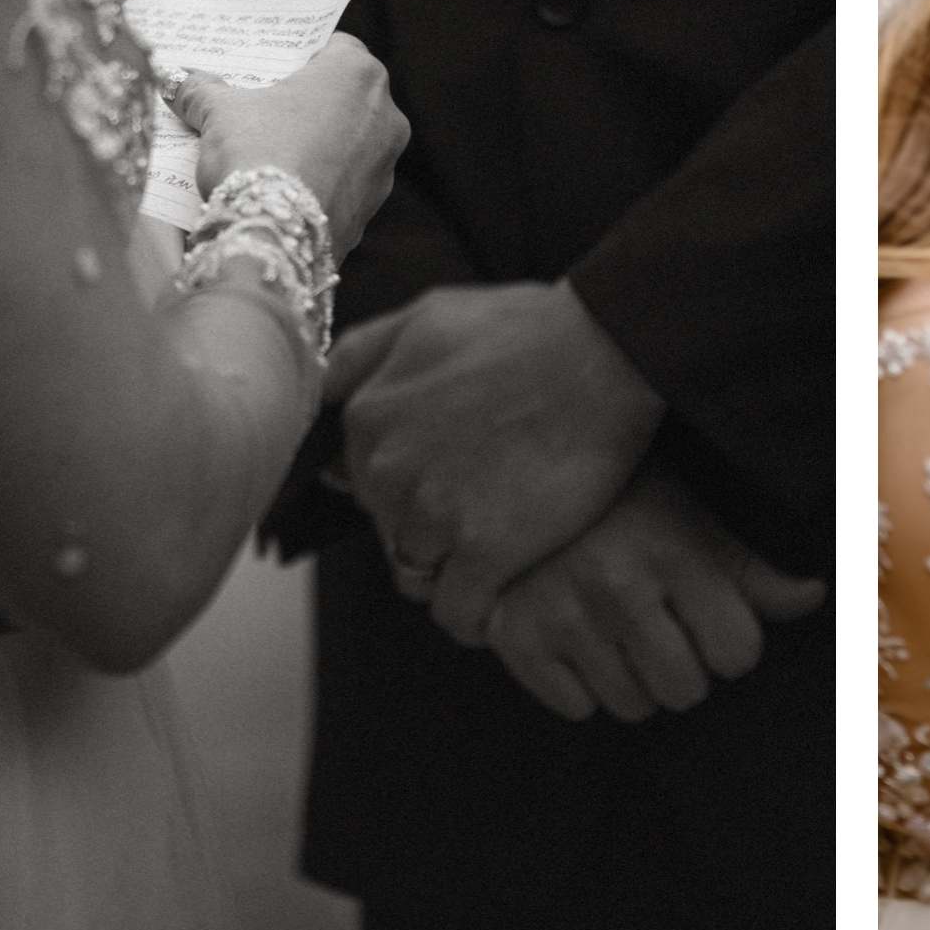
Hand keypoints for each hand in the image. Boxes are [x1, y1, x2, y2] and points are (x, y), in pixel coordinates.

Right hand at [170, 33, 406, 257]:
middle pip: (342, 95)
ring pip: (349, 140)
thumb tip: (178, 81)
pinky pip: (345, 180)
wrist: (273, 235)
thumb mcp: (220, 112)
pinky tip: (286, 185)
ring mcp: (385, 161)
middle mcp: (385, 113)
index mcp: (356, 73)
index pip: (334, 47)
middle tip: (266, 105)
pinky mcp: (374, 202)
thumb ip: (202, 90)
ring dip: (319, 141)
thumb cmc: (258, 154)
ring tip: (272, 149)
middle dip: (307, 100)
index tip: (274, 66)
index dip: (301, 56)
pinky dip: (321, 178)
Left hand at [332, 280, 665, 644]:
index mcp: (368, 416)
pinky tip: (502, 597)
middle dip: (426, 526)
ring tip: (499, 552)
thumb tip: (322, 395)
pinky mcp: (486, 552)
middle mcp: (388, 469)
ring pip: (419, 573)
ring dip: (451, 570)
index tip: (448, 480)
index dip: (406, 485)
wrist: (607, 350)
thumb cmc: (527, 328)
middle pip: (388, 528)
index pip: (360, 481)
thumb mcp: (429, 314)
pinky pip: (459, 612)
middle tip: (484, 508)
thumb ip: (362, 352)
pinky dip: (478, 614)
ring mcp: (435, 513)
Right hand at [467, 465, 826, 721]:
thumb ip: (752, 570)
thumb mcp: (692, 519)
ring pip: (633, 707)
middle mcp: (619, 587)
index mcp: (673, 552)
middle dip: (684, 667)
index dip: (731, 642)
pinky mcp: (516, 639)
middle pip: (687, 691)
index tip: (708, 618)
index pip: (738, 652)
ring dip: (635, 681)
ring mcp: (564, 615)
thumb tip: (814, 597)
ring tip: (621, 633)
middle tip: (662, 628)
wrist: (518, 477)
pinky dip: (581, 687)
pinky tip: (579, 640)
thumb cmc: (622, 500)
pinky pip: (576, 709)